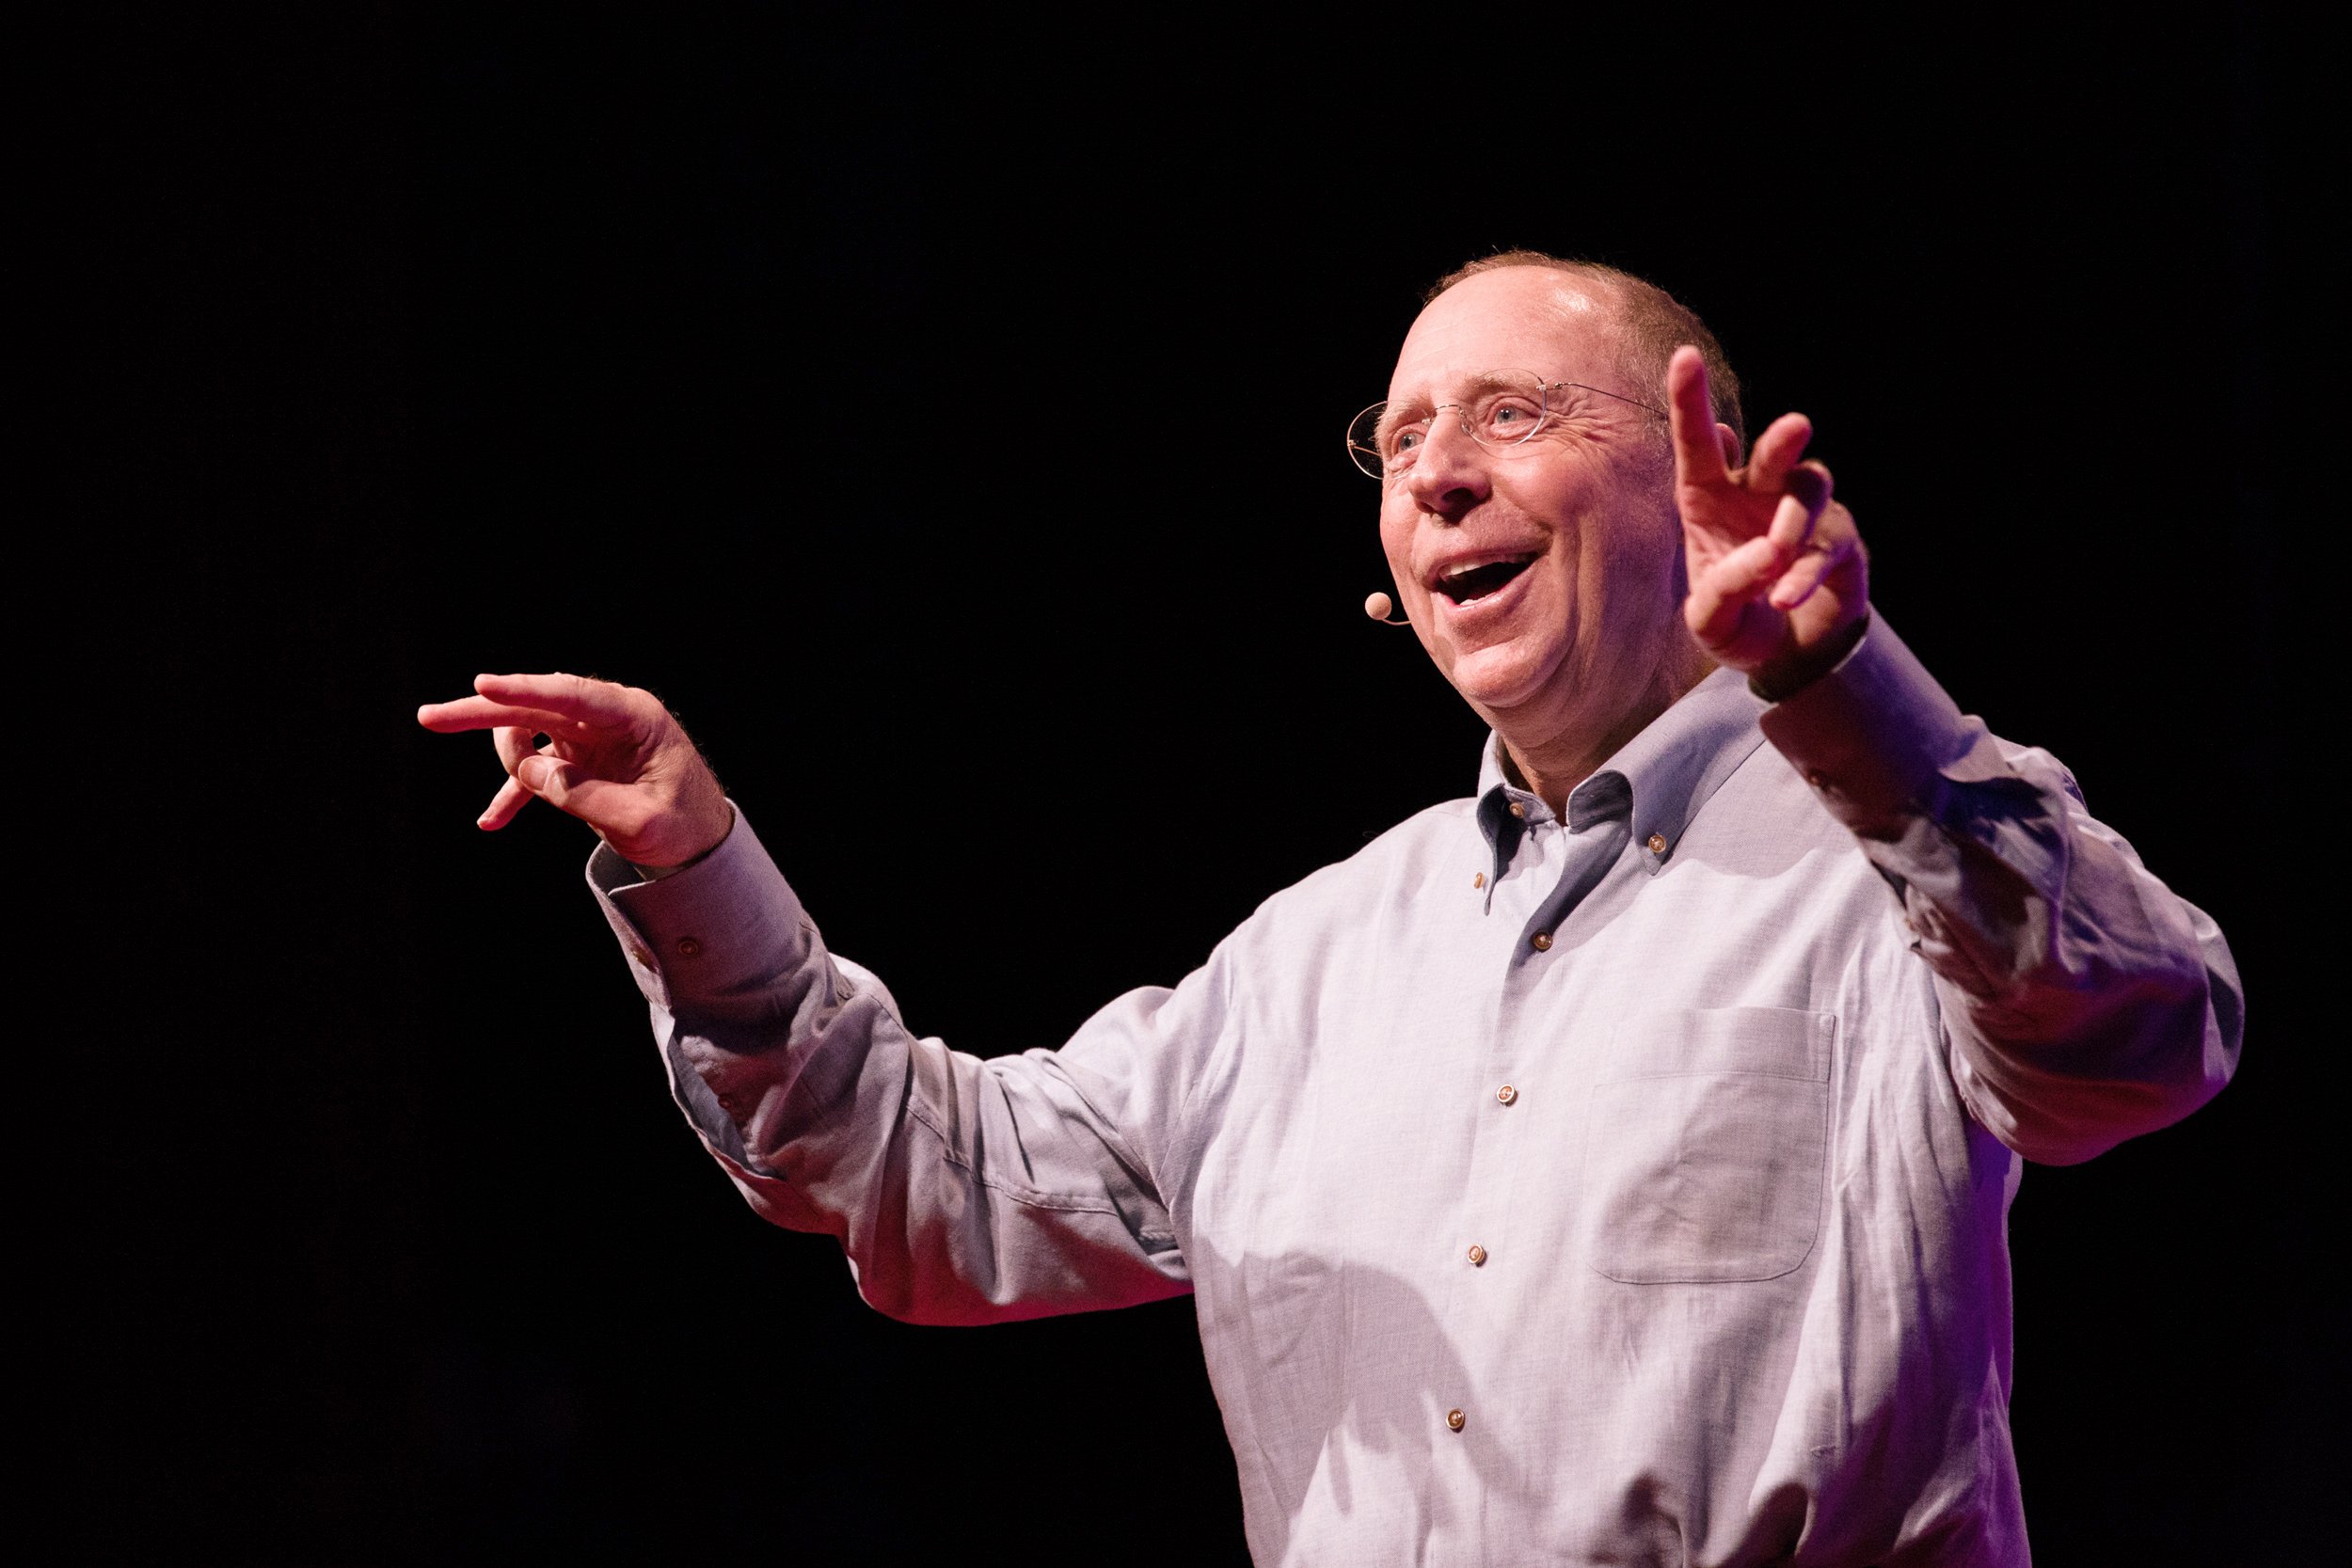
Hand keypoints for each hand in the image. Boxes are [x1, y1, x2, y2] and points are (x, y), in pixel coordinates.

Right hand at [416, 673, 732, 867]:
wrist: (700, 842)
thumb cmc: (683, 826)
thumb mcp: (640, 822)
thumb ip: (586, 797)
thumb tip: (533, 772)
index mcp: (636, 717)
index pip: (573, 695)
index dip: (526, 690)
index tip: (483, 684)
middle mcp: (609, 717)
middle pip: (536, 706)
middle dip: (483, 712)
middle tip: (430, 717)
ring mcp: (591, 736)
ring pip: (528, 732)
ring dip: (504, 762)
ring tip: (503, 807)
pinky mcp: (578, 759)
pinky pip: (536, 770)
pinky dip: (514, 793)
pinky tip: (491, 819)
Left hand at [1670, 346, 1868, 692]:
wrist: (1786, 657)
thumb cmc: (1737, 623)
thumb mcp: (1710, 621)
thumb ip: (1723, 591)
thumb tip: (1767, 554)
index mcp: (1709, 502)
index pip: (1699, 447)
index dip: (1690, 402)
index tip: (1684, 357)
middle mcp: (1757, 496)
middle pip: (1773, 454)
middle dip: (1782, 440)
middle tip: (1797, 427)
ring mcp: (1802, 513)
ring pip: (1811, 487)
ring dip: (1796, 518)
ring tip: (1776, 556)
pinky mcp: (1840, 540)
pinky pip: (1829, 543)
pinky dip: (1806, 572)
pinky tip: (1785, 597)